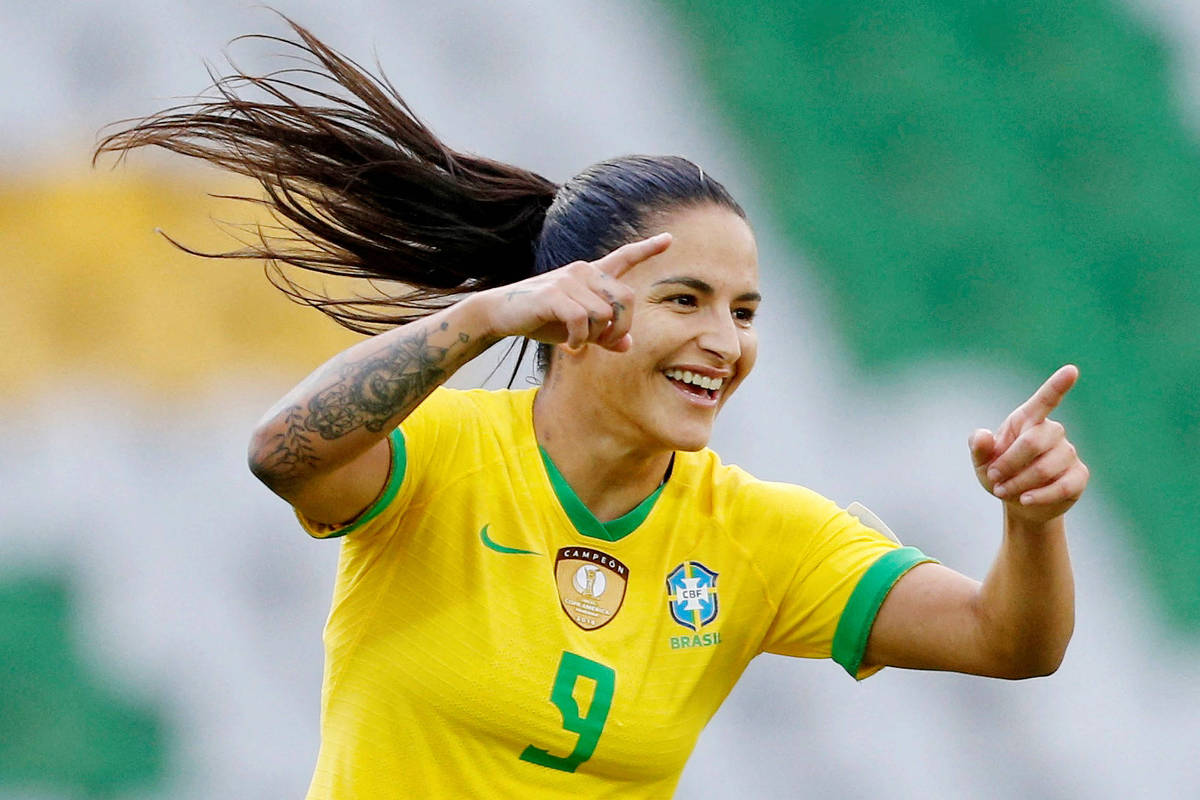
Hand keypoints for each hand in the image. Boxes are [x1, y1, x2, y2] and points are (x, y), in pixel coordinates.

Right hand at [477, 233, 670, 350]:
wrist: (500, 314)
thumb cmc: (541, 320)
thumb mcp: (577, 330)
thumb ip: (603, 336)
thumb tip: (628, 346)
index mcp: (591, 275)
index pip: (624, 257)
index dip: (647, 249)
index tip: (669, 239)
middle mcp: (584, 271)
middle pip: (626, 299)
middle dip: (621, 328)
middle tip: (604, 343)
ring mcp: (569, 280)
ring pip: (605, 314)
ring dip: (596, 337)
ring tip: (579, 342)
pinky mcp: (555, 294)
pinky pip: (583, 320)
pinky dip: (580, 339)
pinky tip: (570, 346)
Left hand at [969, 365, 1089, 523]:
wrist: (1019, 503)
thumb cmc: (1000, 474)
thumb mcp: (982, 463)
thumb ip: (979, 448)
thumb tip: (982, 435)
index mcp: (1028, 420)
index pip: (1045, 400)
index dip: (1058, 385)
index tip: (1071, 370)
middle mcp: (1052, 432)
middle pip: (1034, 441)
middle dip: (1009, 463)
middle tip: (993, 478)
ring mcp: (1068, 453)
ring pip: (1047, 466)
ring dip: (1020, 482)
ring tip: (1003, 491)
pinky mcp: (1079, 475)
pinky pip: (1063, 485)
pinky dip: (1041, 495)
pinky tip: (1025, 500)